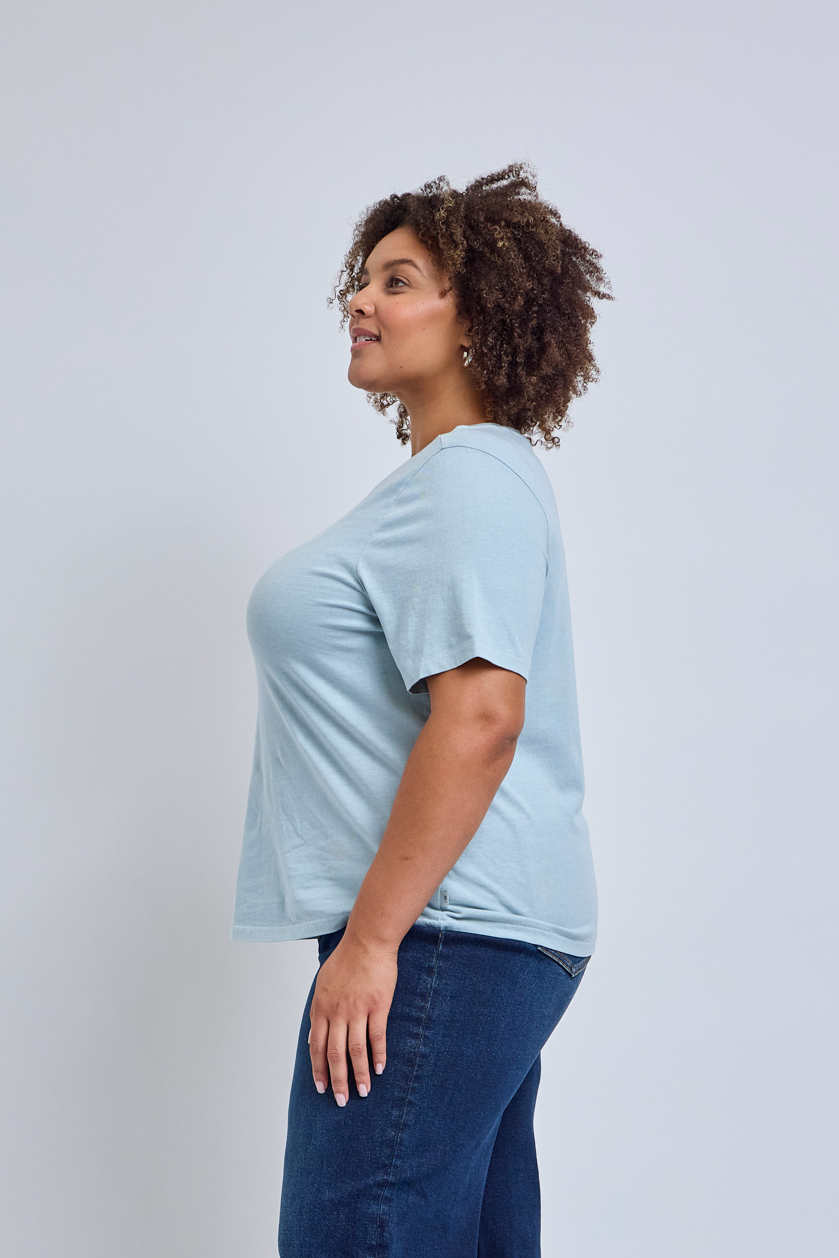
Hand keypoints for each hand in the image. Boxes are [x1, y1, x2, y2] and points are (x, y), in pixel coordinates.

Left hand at [308, 932, 397, 1106]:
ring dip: (359, 1074)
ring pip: (356, 1050)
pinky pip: (377, 1036)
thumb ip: (318, 1011)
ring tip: (363, 1092)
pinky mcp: (377, 1005)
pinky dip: (378, 1055)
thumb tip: (313, 1037)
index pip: (317, 1046)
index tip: (321, 1088)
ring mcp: (357, 1009)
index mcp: (321, 1007)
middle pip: (335, 1054)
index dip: (319, 1069)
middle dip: (337, 1080)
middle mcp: (337, 1011)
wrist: (367, 941)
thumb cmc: (346, 961)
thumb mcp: (323, 984)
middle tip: (341, 1100)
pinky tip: (380, 1069)